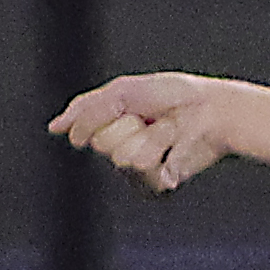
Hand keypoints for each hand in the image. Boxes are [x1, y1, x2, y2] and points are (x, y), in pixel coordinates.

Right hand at [48, 73, 241, 192]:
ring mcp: (143, 160)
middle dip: (126, 127)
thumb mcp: (121, 93)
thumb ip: (86, 111)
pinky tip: (176, 146)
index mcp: (113, 123)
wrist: (213, 110)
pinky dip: (161, 155)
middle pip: (103, 144)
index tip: (122, 107)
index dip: (98, 119)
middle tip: (150, 117)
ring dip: (148, 138)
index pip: (85, 130)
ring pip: (123, 159)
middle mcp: (125, 143)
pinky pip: (146, 175)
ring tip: (169, 129)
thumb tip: (56, 129)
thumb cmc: (173, 95)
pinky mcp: (162, 176)